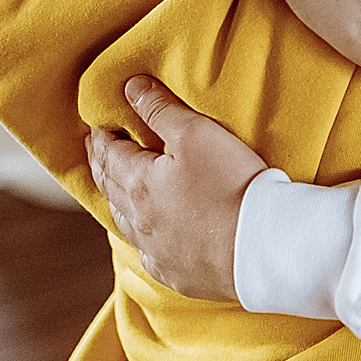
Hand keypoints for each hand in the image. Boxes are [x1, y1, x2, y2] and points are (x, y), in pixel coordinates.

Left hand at [85, 76, 269, 300]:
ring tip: (116, 189)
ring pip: (125, 223)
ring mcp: (157, 250)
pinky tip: (148, 236)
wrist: (263, 247)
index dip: (102, 137)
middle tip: (97, 151)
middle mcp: (140, 220)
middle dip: (102, 165)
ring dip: (117, 201)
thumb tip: (131, 88)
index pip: (110, 154)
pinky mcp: (177, 273)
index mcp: (139, 183)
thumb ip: (161, 109)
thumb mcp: (197, 134)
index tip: (97, 127)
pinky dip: (142, 237)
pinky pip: (149, 252)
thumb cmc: (231, 186)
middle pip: (111, 187)